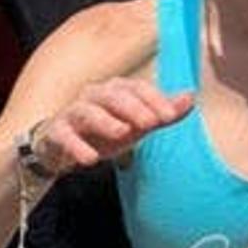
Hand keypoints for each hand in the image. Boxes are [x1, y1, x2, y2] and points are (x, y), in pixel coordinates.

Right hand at [23, 77, 192, 176]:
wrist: (63, 147)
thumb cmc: (105, 132)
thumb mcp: (138, 124)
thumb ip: (163, 112)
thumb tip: (191, 97)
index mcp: (116, 91)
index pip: (137, 88)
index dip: (154, 99)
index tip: (170, 116)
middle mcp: (94, 96)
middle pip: (113, 95)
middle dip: (133, 107)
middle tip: (151, 123)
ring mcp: (73, 113)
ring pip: (87, 111)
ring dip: (105, 121)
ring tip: (122, 133)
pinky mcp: (56, 132)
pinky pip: (63, 135)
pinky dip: (75, 146)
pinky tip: (89, 159)